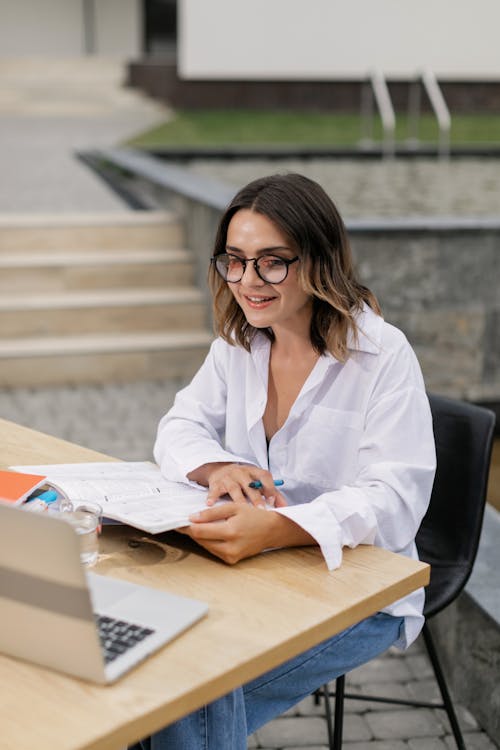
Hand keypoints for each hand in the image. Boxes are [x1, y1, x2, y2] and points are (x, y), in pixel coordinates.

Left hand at [178, 502, 315, 564]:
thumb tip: (192, 518)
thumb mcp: (234, 507)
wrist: (272, 530)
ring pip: (205, 546)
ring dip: (199, 536)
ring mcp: (231, 556)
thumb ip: (212, 512)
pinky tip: (209, 533)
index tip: (177, 521)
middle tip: (183, 521)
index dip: (186, 526)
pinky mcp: (232, 560)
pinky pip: (213, 550)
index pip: (199, 531)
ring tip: (195, 525)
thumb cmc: (255, 516)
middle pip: (200, 540)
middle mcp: (230, 547)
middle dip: (191, 530)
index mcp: (231, 531)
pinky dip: (209, 541)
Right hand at [204, 463, 287, 508]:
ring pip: (234, 488)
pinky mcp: (216, 483)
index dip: (269, 487)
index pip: (264, 476)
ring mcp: (228, 477)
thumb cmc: (244, 479)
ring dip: (238, 500)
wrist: (221, 468)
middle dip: (256, 498)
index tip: (272, 500)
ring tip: (241, 510)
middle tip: (261, 510)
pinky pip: (215, 490)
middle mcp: (241, 472)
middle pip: (250, 485)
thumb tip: (284, 507)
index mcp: (254, 471)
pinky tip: (210, 504)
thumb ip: (271, 492)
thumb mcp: (257, 481)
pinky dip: (213, 497)